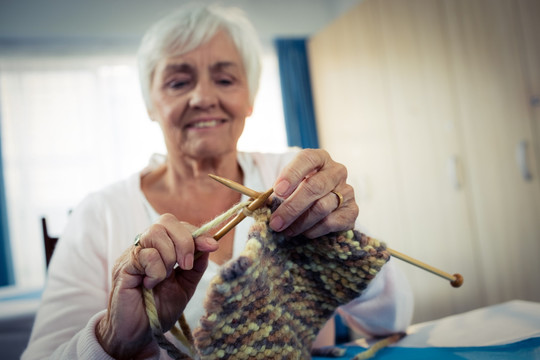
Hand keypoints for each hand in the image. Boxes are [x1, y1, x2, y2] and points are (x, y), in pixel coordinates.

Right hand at [96, 214, 217, 358]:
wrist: (138, 334)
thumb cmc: (159, 310)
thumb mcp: (185, 286)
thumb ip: (196, 266)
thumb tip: (209, 244)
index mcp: (161, 248)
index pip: (178, 225)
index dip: (197, 233)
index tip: (212, 246)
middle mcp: (145, 247)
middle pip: (166, 221)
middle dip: (185, 241)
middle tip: (186, 266)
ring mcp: (133, 254)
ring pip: (155, 233)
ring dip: (169, 256)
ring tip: (166, 277)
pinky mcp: (124, 266)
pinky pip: (146, 255)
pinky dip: (156, 271)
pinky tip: (150, 285)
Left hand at [269, 149, 358, 237]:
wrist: (326, 207)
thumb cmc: (302, 192)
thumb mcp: (290, 185)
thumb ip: (280, 191)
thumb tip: (262, 204)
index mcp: (320, 158)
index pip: (307, 159)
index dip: (292, 174)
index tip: (277, 191)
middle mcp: (337, 171)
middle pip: (314, 187)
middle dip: (291, 207)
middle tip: (276, 222)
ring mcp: (347, 190)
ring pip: (321, 207)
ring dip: (300, 222)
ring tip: (286, 230)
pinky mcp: (352, 211)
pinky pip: (331, 222)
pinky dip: (314, 230)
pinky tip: (304, 232)